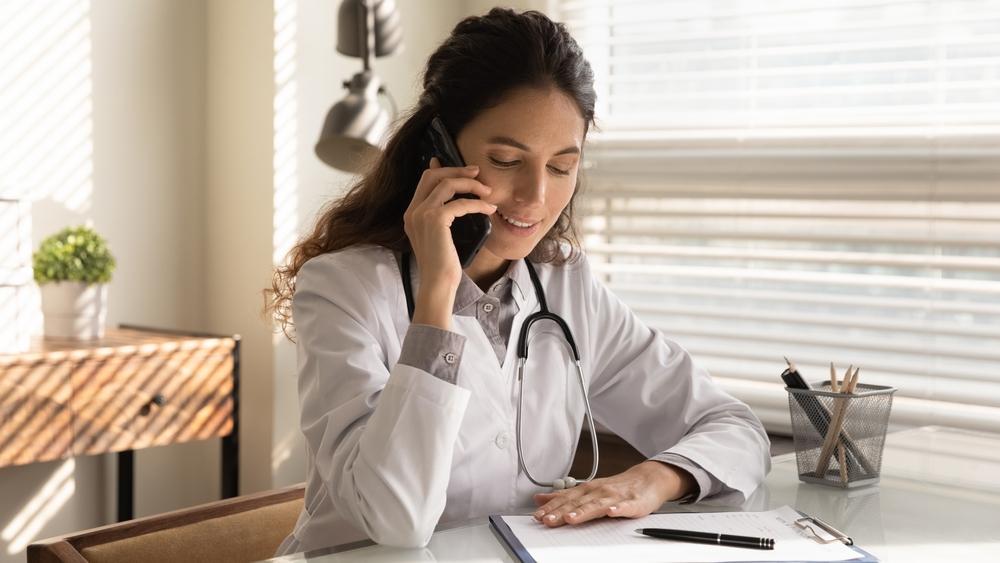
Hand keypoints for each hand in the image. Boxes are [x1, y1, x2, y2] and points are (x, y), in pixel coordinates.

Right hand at [403, 157, 495, 329]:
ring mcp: (421, 214)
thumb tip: (458, 200)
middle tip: (478, 173)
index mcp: (411, 213)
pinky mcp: (435, 219)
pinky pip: (460, 202)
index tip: (465, 169)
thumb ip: (443, 216)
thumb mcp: (440, 236)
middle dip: (458, 170)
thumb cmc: (443, 264)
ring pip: (447, 183)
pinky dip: (477, 204)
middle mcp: (413, 211)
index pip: (425, 180)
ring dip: (471, 184)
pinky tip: (488, 209)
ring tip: (488, 192)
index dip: (444, 169)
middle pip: (433, 175)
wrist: (438, 284)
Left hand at [531, 461, 695, 526]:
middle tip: (548, 520)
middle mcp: (599, 492)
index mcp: (587, 490)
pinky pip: (625, 507)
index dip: (551, 508)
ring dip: (583, 511)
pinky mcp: (633, 503)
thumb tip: (540, 499)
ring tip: (571, 518)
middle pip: (578, 503)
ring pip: (597, 505)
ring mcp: (615, 497)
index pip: (566, 500)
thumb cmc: (617, 487)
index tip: (538, 516)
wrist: (647, 479)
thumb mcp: (588, 490)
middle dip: (561, 512)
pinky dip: (618, 509)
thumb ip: (565, 496)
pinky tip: (612, 512)